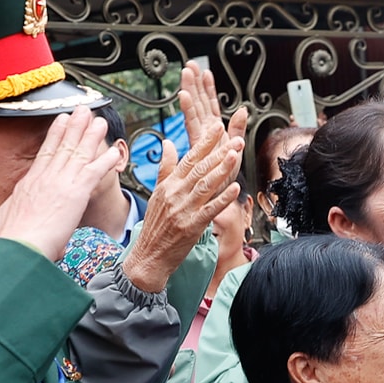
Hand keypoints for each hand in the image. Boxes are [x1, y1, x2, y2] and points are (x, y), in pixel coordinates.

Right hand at [0, 112, 119, 260]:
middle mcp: (44, 178)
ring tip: (99, 121)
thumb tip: (18, 226)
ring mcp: (60, 182)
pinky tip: (114, 152)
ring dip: (91, 136)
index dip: (55, 136)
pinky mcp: (76, 193)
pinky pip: (95, 172)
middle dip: (74, 127)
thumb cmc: (8, 241)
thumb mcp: (2, 223)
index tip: (60, 122)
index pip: (45, 155)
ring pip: (79, 153)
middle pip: (63, 147)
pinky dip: (105, 161)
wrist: (18, 246)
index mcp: (28, 185)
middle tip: (82, 111)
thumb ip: (12, 219)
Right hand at [123, 63, 246, 292]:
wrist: (148, 256)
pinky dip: (223, 198)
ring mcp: (183, 210)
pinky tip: (235, 188)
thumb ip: (166, 168)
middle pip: (200, 168)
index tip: (217, 126)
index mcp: (169, 184)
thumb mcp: (158, 193)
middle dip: (219, 152)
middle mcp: (175, 193)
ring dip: (222, 169)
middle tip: (235, 138)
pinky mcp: (192, 226)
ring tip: (235, 154)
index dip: (204, 142)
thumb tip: (170, 142)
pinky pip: (210, 209)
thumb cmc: (157, 225)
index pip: (188, 158)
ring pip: (205, 185)